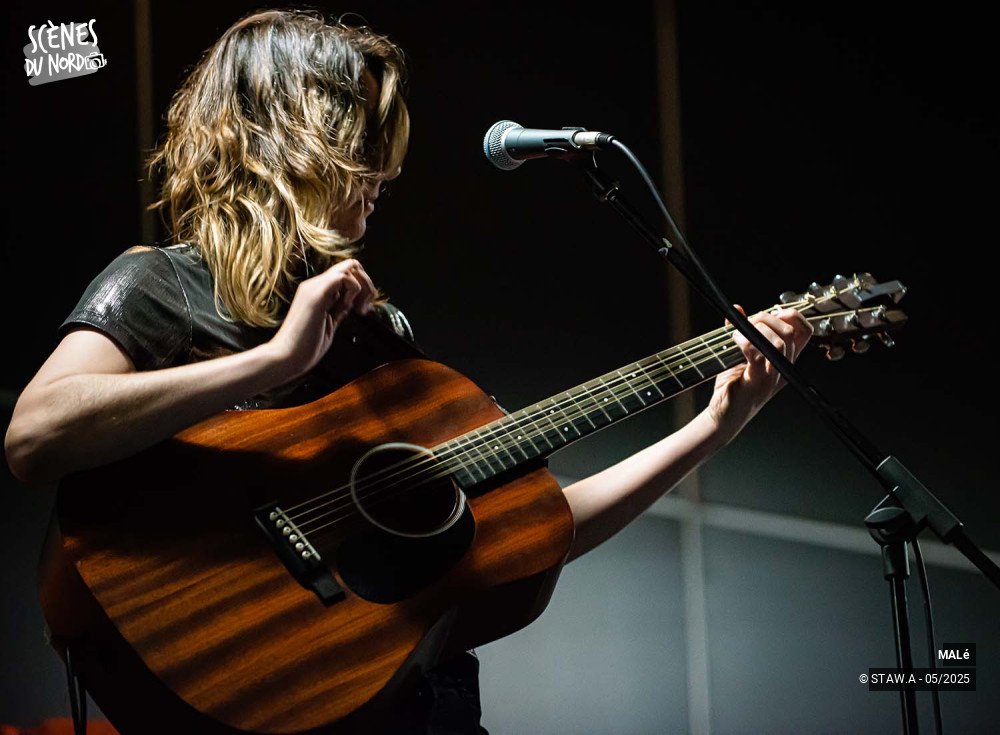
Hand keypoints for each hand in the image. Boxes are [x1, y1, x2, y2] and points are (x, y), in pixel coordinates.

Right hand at [266, 258, 376, 379]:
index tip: (363, 310)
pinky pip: (343, 277)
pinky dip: (355, 290)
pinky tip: (350, 308)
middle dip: (367, 284)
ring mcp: (314, 287)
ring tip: (359, 310)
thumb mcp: (329, 324)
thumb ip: (338, 310)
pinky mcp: (316, 295)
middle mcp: (314, 285)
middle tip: (364, 308)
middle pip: (351, 265)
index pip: (346, 274)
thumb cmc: (304, 348)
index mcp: (317, 291)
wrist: (285, 358)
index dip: (362, 288)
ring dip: (363, 287)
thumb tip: (351, 302)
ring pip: (350, 267)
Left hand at [706, 307, 812, 443]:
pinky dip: (745, 341)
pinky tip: (734, 340)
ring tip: (738, 333)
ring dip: (757, 329)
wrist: (724, 416)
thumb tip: (737, 309)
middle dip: (767, 318)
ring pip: (780, 342)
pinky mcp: (757, 382)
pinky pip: (757, 355)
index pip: (804, 331)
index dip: (789, 315)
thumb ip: (740, 330)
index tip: (768, 314)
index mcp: (785, 360)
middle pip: (790, 332)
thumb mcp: (738, 354)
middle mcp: (783, 368)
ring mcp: (772, 376)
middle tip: (747, 322)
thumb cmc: (733, 386)